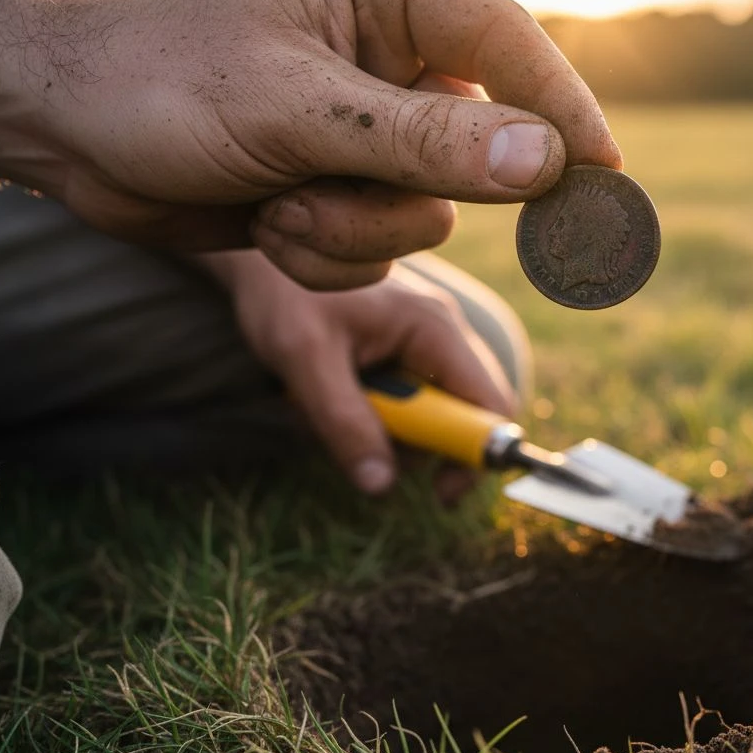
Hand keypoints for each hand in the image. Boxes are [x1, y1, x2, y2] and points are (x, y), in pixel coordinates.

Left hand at [0, 0, 620, 287]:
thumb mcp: (297, 107)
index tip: (605, 173)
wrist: (72, 136)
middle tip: (358, 193)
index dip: (564, 107)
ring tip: (278, 202)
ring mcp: (371, 133)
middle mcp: (390, 63)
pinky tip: (267, 221)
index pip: (508, 44)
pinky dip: (326, 256)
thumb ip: (424, 139)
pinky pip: (382, 250)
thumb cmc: (165, 84)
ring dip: (351, 230)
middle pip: (481, 147)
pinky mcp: (346, 191)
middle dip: (412, 189)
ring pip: (432, 215)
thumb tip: (547, 162)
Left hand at [201, 249, 516, 494]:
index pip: (491, 405)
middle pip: (467, 416)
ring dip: (387, 433)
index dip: (476, 456)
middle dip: (418, 446)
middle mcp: (443, 334)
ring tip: (330, 408)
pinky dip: (376, 416)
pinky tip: (338, 394)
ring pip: (433, 417)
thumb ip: (344, 422)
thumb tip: (380, 486)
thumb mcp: (305, 360)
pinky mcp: (407, 354)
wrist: (261, 258)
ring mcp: (427, 343)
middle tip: (364, 449)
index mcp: (435, 328)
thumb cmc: (283, 295)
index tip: (440, 494)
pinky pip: (410, 404)